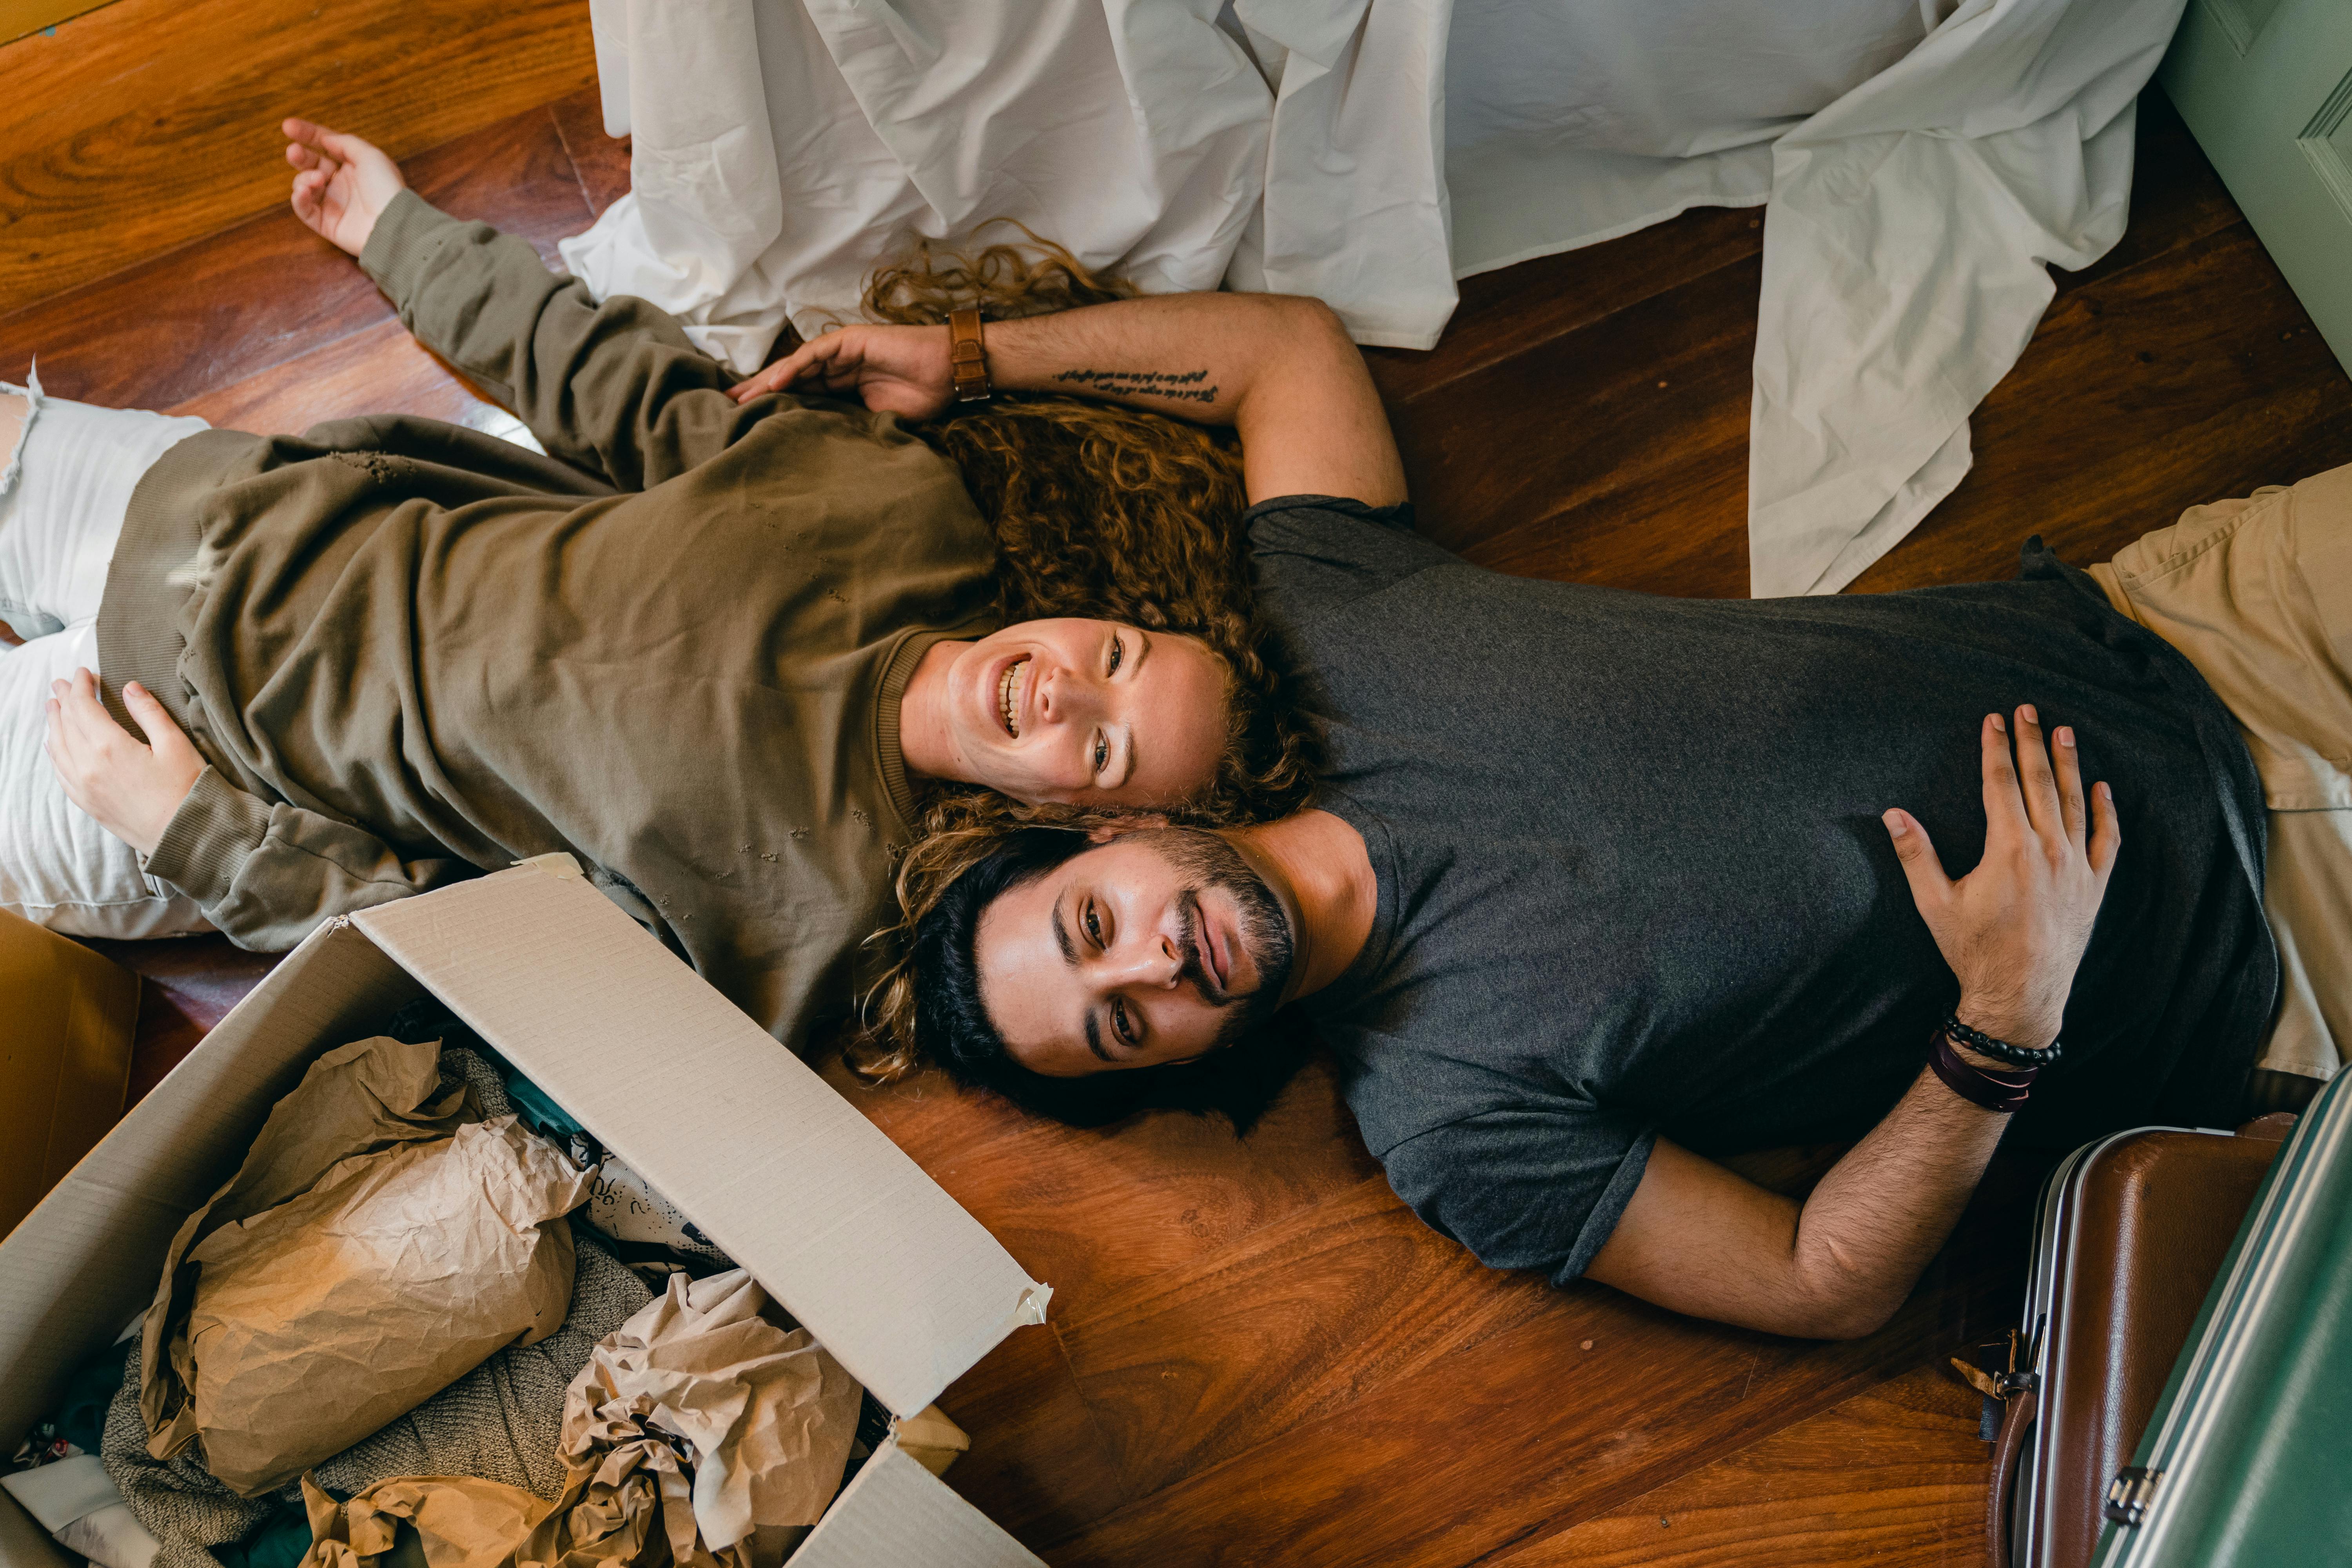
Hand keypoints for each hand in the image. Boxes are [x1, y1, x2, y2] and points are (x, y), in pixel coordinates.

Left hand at [45, 670, 205, 857]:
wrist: (186, 836)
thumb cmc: (186, 790)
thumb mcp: (175, 744)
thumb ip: (149, 713)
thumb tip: (129, 688)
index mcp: (109, 747)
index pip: (83, 707)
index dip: (80, 686)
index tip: (84, 672)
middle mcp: (88, 766)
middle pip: (65, 724)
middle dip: (62, 700)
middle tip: (62, 683)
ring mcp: (84, 787)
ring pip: (57, 747)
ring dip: (54, 723)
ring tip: (54, 707)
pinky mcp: (87, 803)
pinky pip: (60, 772)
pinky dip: (54, 752)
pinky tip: (55, 744)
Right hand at [283, 118, 406, 256]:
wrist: (393, 225)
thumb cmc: (387, 189)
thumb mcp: (370, 156)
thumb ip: (345, 143)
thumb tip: (325, 138)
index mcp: (354, 166)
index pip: (326, 145)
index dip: (307, 134)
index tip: (288, 126)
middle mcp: (343, 183)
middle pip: (311, 164)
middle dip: (299, 155)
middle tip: (294, 152)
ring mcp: (334, 203)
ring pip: (304, 185)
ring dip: (304, 178)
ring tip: (317, 179)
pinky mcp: (327, 224)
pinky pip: (304, 210)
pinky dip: (299, 199)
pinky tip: (304, 191)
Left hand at [727, 324, 954, 419]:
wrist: (949, 373)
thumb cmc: (923, 397)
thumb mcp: (878, 421)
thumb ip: (849, 425)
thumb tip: (822, 447)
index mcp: (843, 388)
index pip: (801, 397)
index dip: (773, 408)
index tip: (745, 425)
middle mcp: (837, 367)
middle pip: (790, 380)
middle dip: (758, 393)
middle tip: (725, 409)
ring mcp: (842, 352)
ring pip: (796, 366)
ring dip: (767, 382)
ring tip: (739, 398)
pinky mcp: (849, 340)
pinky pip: (815, 355)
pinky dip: (793, 368)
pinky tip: (772, 383)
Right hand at [1884, 706, 2120, 1052]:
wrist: (2020, 997)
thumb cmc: (1974, 951)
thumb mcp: (1935, 903)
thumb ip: (1916, 855)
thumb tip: (1893, 814)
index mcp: (2008, 849)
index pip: (2001, 783)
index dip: (1996, 748)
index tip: (1994, 719)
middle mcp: (2048, 851)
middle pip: (2040, 783)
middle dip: (2032, 742)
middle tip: (2030, 710)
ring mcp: (2076, 868)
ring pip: (2075, 803)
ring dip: (2069, 765)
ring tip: (2065, 733)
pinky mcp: (2093, 887)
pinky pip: (2107, 841)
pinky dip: (2106, 811)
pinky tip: (2101, 787)